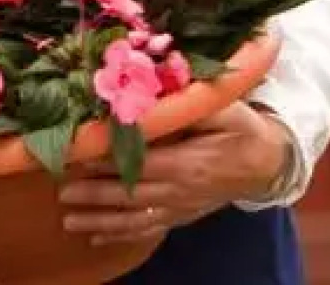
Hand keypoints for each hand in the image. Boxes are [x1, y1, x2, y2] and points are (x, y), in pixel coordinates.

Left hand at [56, 102, 290, 247]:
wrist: (267, 163)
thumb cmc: (243, 130)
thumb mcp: (227, 109)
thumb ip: (194, 104)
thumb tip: (159, 92)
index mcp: (188, 163)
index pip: (141, 164)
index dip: (110, 164)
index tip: (80, 158)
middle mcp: (179, 191)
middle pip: (130, 196)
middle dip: (94, 196)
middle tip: (62, 193)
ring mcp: (179, 207)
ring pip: (134, 218)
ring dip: (100, 220)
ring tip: (69, 221)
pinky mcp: (180, 215)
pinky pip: (147, 229)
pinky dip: (120, 234)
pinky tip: (96, 237)